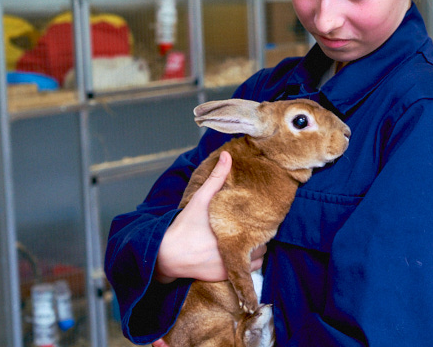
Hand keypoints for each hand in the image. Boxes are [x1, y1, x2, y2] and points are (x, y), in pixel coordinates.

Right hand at [154, 151, 265, 282]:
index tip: (263, 216)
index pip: (265, 229)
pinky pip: (247, 271)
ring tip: (249, 238)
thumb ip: (216, 178)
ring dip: (256, 249)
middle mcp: (236, 251)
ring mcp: (231, 266)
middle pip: (263, 244)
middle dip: (261, 235)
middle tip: (255, 226)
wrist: (167, 255)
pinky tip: (240, 252)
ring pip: (258, 258)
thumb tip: (227, 155)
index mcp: (234, 231)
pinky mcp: (224, 276)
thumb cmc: (184, 226)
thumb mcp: (201, 199)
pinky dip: (248, 263)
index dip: (266, 222)